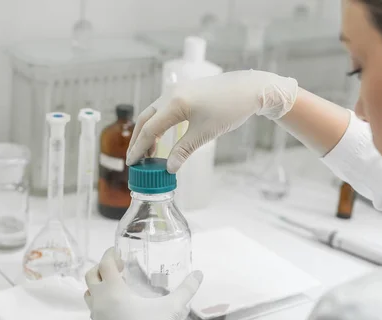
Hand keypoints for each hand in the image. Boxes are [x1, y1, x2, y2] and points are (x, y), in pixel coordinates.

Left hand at [84, 248, 203, 319]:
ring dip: (99, 285)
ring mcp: (96, 317)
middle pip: (91, 276)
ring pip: (89, 294)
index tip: (117, 250)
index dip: (110, 253)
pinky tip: (118, 306)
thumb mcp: (172, 308)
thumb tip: (199, 274)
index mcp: (114, 292)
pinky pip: (93, 310)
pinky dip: (101, 302)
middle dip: (102, 267)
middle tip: (118, 267)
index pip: (104, 264)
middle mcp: (100, 302)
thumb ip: (186, 289)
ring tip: (117, 285)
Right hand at [126, 70, 297, 172]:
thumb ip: (183, 150)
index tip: (132, 162)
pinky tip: (163, 135)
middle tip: (136, 158)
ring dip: (149, 131)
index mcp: (174, 103)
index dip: (139, 148)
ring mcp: (178, 90)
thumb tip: (169, 168)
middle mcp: (171, 94)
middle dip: (139, 139)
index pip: (149, 129)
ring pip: (154, 113)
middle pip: (146, 119)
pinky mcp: (186, 91)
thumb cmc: (229, 109)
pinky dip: (159, 123)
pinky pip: (164, 108)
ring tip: (149, 151)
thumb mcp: (205, 133)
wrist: (250, 89)